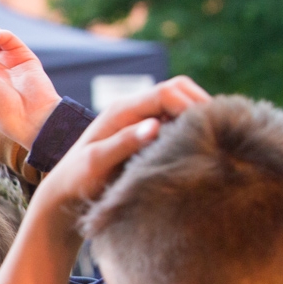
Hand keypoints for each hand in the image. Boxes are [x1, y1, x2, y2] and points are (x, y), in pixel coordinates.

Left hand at [36, 76, 211, 212]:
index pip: (168, 91)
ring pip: (181, 105)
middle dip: (201, 105)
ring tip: (212, 141)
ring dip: (197, 117)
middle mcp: (133, 109)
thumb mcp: (96, 162)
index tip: (209, 129)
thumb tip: (155, 126)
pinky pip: (176, 122)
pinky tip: (199, 148)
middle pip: (180, 90)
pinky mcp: (146, 134)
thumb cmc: (77, 180)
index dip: (193, 104)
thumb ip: (123, 143)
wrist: (64, 194)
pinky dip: (191, 129)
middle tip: (218, 132)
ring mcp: (141, 120)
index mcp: (122, 110)